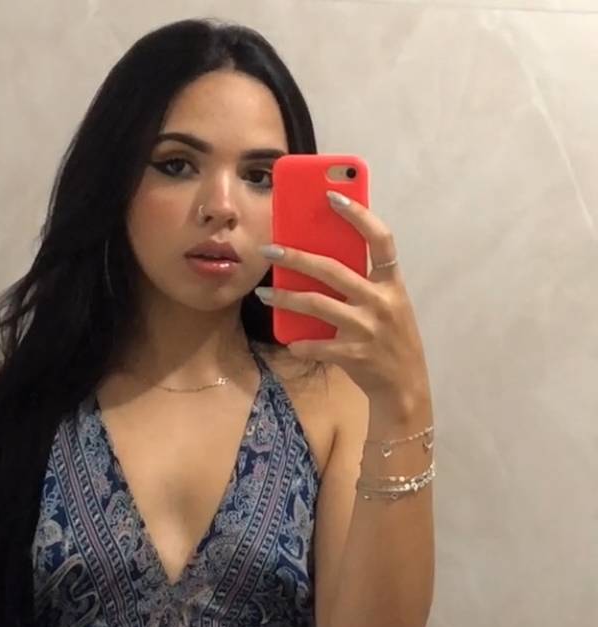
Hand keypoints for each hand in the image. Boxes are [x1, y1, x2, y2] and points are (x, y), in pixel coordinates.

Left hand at [255, 191, 429, 413]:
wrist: (405, 387)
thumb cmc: (391, 339)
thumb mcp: (388, 305)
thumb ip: (365, 284)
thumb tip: (319, 261)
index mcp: (391, 283)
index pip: (380, 239)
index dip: (358, 215)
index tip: (331, 197)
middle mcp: (381, 301)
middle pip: (333, 270)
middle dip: (296, 257)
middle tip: (269, 250)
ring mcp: (368, 328)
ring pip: (317, 304)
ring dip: (285, 298)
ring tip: (263, 293)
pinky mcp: (355, 354)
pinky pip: (318, 344)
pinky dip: (300, 342)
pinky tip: (290, 340)